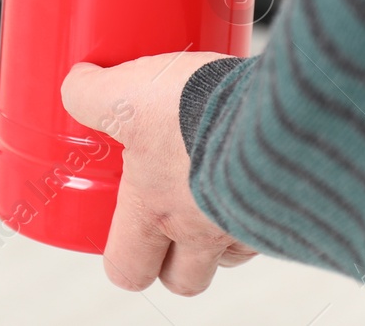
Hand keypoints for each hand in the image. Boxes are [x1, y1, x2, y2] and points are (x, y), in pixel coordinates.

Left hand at [61, 53, 257, 296]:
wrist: (275, 109)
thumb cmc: (195, 111)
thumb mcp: (126, 94)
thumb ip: (91, 94)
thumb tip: (75, 85)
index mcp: (154, 211)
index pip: (127, 269)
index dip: (122, 260)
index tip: (122, 234)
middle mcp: (200, 230)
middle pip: (184, 280)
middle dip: (173, 261)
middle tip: (169, 219)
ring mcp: (247, 224)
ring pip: (231, 254)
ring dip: (220, 232)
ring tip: (213, 186)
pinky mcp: (289, 206)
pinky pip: (272, 224)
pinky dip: (261, 204)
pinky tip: (255, 169)